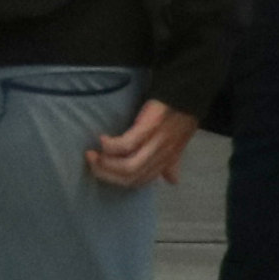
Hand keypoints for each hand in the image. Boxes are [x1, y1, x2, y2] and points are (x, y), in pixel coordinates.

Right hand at [83, 99, 199, 191]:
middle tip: (91, 163)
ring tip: (93, 154)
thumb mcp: (180, 145)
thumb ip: (172, 163)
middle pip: (130, 177)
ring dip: (105, 163)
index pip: (139, 182)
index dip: (117, 180)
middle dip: (105, 173)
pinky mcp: (150, 127)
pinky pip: (127, 145)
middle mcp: (162, 156)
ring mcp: (156, 143)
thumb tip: (172, 180)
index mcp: (166, 162)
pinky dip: (111, 146)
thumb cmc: (181, 120)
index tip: (102, 172)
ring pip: (128, 166)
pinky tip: (103, 139)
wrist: (187, 97)